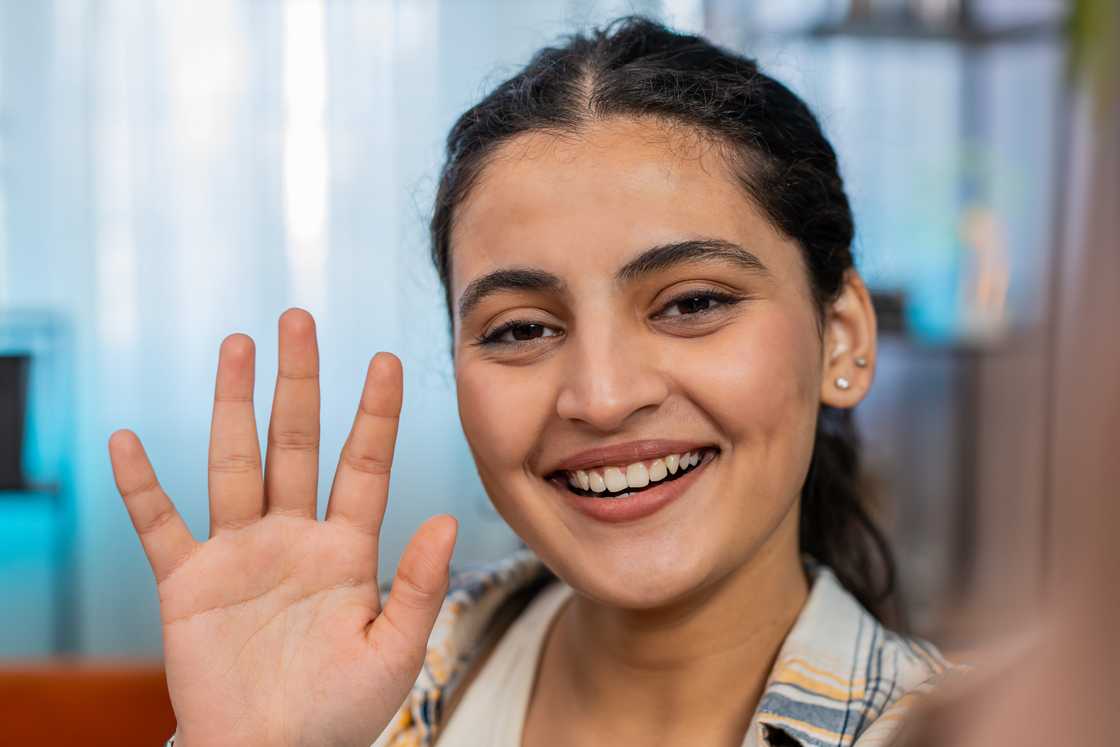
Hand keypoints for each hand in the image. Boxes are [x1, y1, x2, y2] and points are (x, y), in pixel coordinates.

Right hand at [108, 309, 456, 746]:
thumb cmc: (338, 712)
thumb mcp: (393, 652)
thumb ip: (418, 586)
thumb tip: (443, 518)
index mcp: (346, 550)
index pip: (364, 465)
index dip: (375, 413)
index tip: (386, 358)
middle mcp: (293, 536)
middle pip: (296, 443)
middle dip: (297, 382)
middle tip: (297, 319)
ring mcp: (238, 553)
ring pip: (234, 463)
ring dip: (232, 406)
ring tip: (235, 345)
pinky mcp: (187, 583)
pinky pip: (159, 525)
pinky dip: (141, 487)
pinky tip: (128, 441)